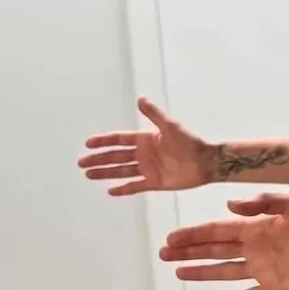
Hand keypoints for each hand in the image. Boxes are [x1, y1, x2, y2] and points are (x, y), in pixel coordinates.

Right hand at [79, 97, 210, 194]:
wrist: (207, 162)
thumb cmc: (190, 142)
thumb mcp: (171, 126)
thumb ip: (154, 114)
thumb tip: (140, 98)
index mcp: (146, 139)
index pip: (120, 140)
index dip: (104, 141)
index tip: (88, 143)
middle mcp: (144, 154)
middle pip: (116, 156)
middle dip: (99, 159)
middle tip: (81, 163)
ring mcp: (148, 169)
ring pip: (122, 171)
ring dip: (105, 173)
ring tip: (88, 175)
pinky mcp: (155, 182)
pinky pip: (135, 186)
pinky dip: (123, 189)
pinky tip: (110, 191)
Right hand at [161, 193, 288, 289]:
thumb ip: (265, 202)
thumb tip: (230, 205)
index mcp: (259, 226)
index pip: (218, 230)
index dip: (194, 234)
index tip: (171, 237)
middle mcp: (257, 247)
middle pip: (215, 250)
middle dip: (189, 251)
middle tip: (163, 253)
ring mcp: (265, 269)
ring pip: (225, 272)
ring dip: (202, 272)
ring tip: (178, 274)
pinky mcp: (277, 287)